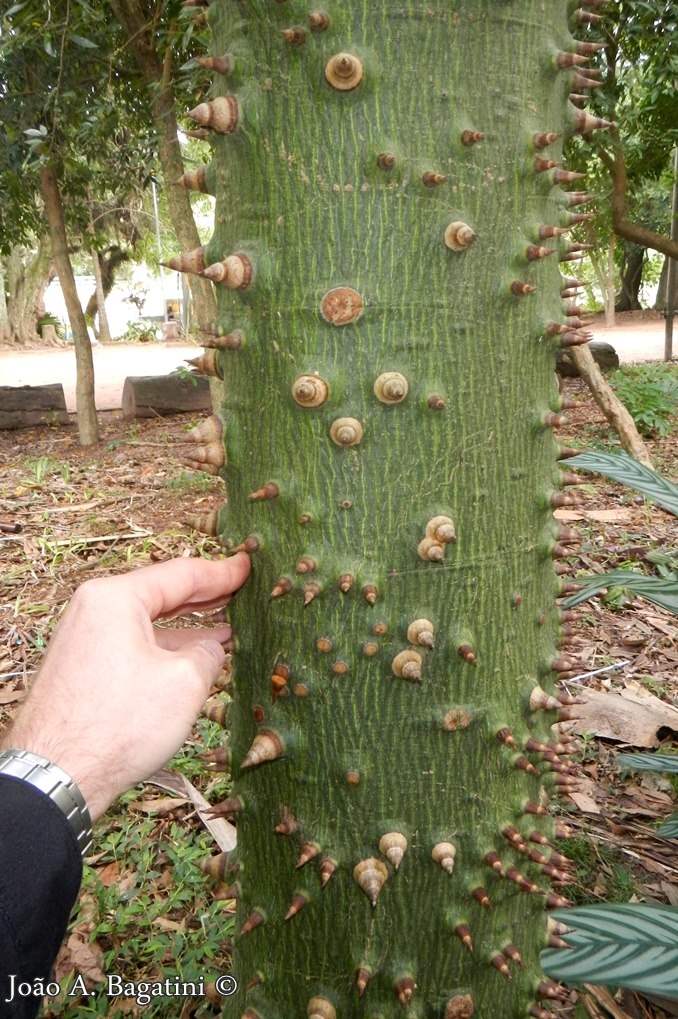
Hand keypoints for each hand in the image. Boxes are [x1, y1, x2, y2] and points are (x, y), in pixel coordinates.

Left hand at [1, 554, 249, 819]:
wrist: (57, 777)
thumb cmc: (118, 726)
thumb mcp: (185, 683)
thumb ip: (208, 653)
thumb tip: (213, 648)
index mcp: (115, 598)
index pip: (180, 574)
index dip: (221, 572)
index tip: (248, 566)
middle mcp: (93, 609)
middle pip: (161, 593)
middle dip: (204, 595)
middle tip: (240, 589)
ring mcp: (83, 638)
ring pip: (146, 622)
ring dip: (186, 626)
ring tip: (224, 625)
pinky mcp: (82, 667)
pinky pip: (132, 644)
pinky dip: (163, 647)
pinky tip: (189, 657)